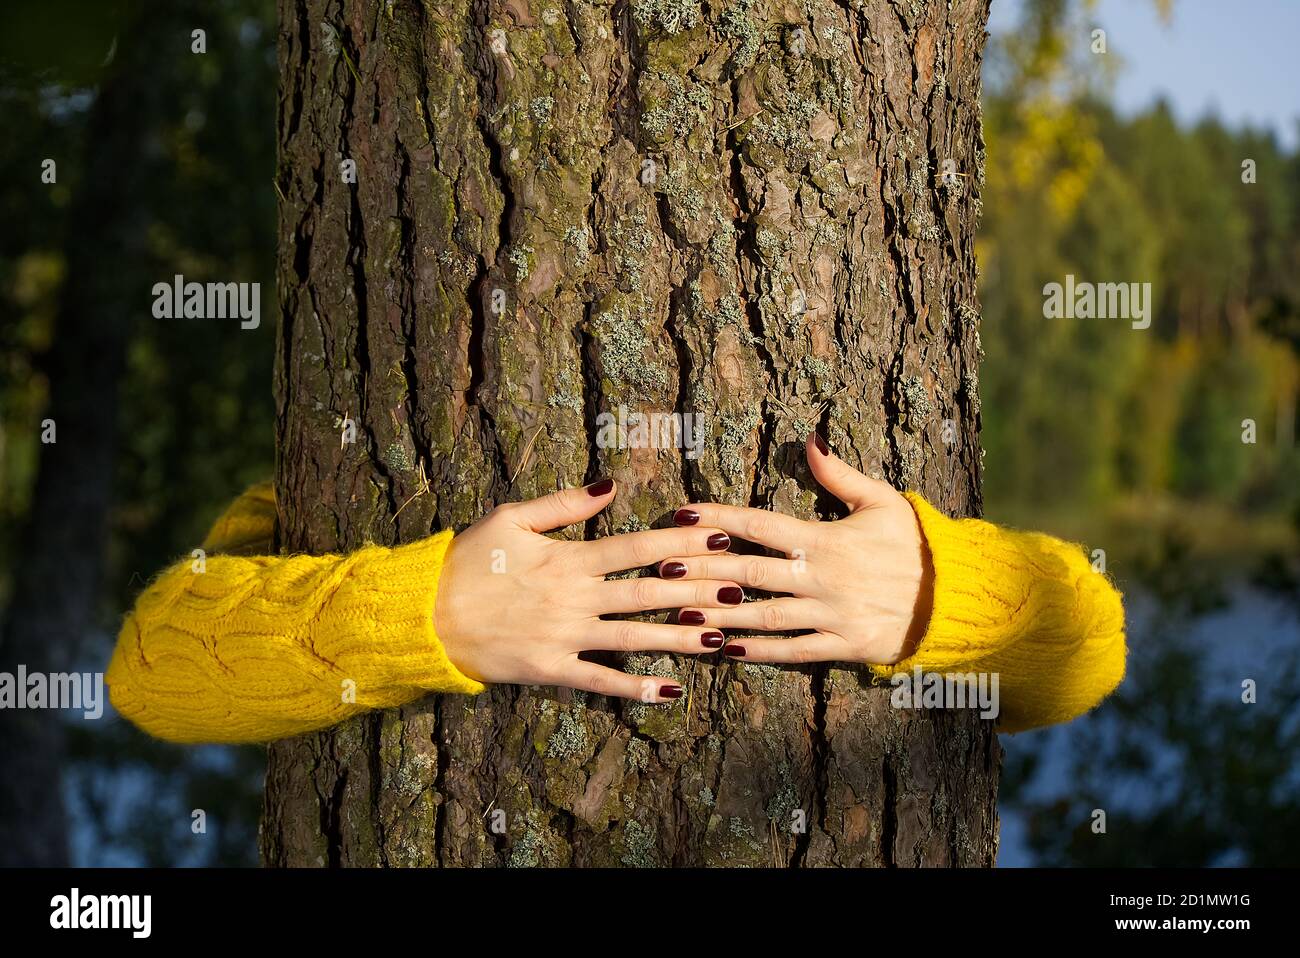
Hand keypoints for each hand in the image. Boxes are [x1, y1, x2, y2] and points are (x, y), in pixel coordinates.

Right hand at [434, 479, 744, 701]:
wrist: (423, 614)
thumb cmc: (467, 560)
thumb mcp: (511, 518)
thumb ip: (564, 504)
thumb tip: (611, 484)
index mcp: (568, 559)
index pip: (637, 548)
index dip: (681, 542)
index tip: (719, 535)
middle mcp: (574, 598)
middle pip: (648, 593)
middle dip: (697, 589)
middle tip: (742, 588)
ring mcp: (565, 636)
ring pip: (633, 638)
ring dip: (679, 639)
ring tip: (721, 638)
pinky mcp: (550, 669)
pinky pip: (599, 681)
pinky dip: (634, 688)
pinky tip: (670, 691)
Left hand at [658, 436, 934, 666]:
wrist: (959, 599)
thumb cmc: (917, 545)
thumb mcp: (883, 501)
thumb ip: (840, 475)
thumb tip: (811, 439)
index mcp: (826, 538)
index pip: (760, 524)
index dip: (718, 518)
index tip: (682, 514)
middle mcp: (822, 577)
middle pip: (749, 571)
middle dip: (701, 570)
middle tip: (659, 568)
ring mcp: (830, 615)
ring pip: (763, 615)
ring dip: (718, 615)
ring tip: (678, 615)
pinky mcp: (842, 647)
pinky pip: (792, 651)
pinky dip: (757, 651)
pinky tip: (723, 650)